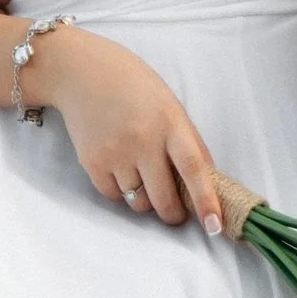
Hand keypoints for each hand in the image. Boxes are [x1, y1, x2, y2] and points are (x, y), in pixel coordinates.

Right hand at [27, 27, 222, 231]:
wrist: (81, 71)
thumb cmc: (132, 84)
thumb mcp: (168, 103)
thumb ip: (186, 139)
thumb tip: (206, 180)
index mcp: (169, 121)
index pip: (194, 168)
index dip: (206, 200)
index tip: (215, 226)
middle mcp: (143, 140)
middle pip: (164, 198)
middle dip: (173, 214)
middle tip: (175, 212)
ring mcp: (116, 153)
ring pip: (138, 203)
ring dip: (145, 200)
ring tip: (141, 175)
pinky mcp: (92, 163)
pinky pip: (114, 197)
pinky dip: (121, 192)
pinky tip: (119, 167)